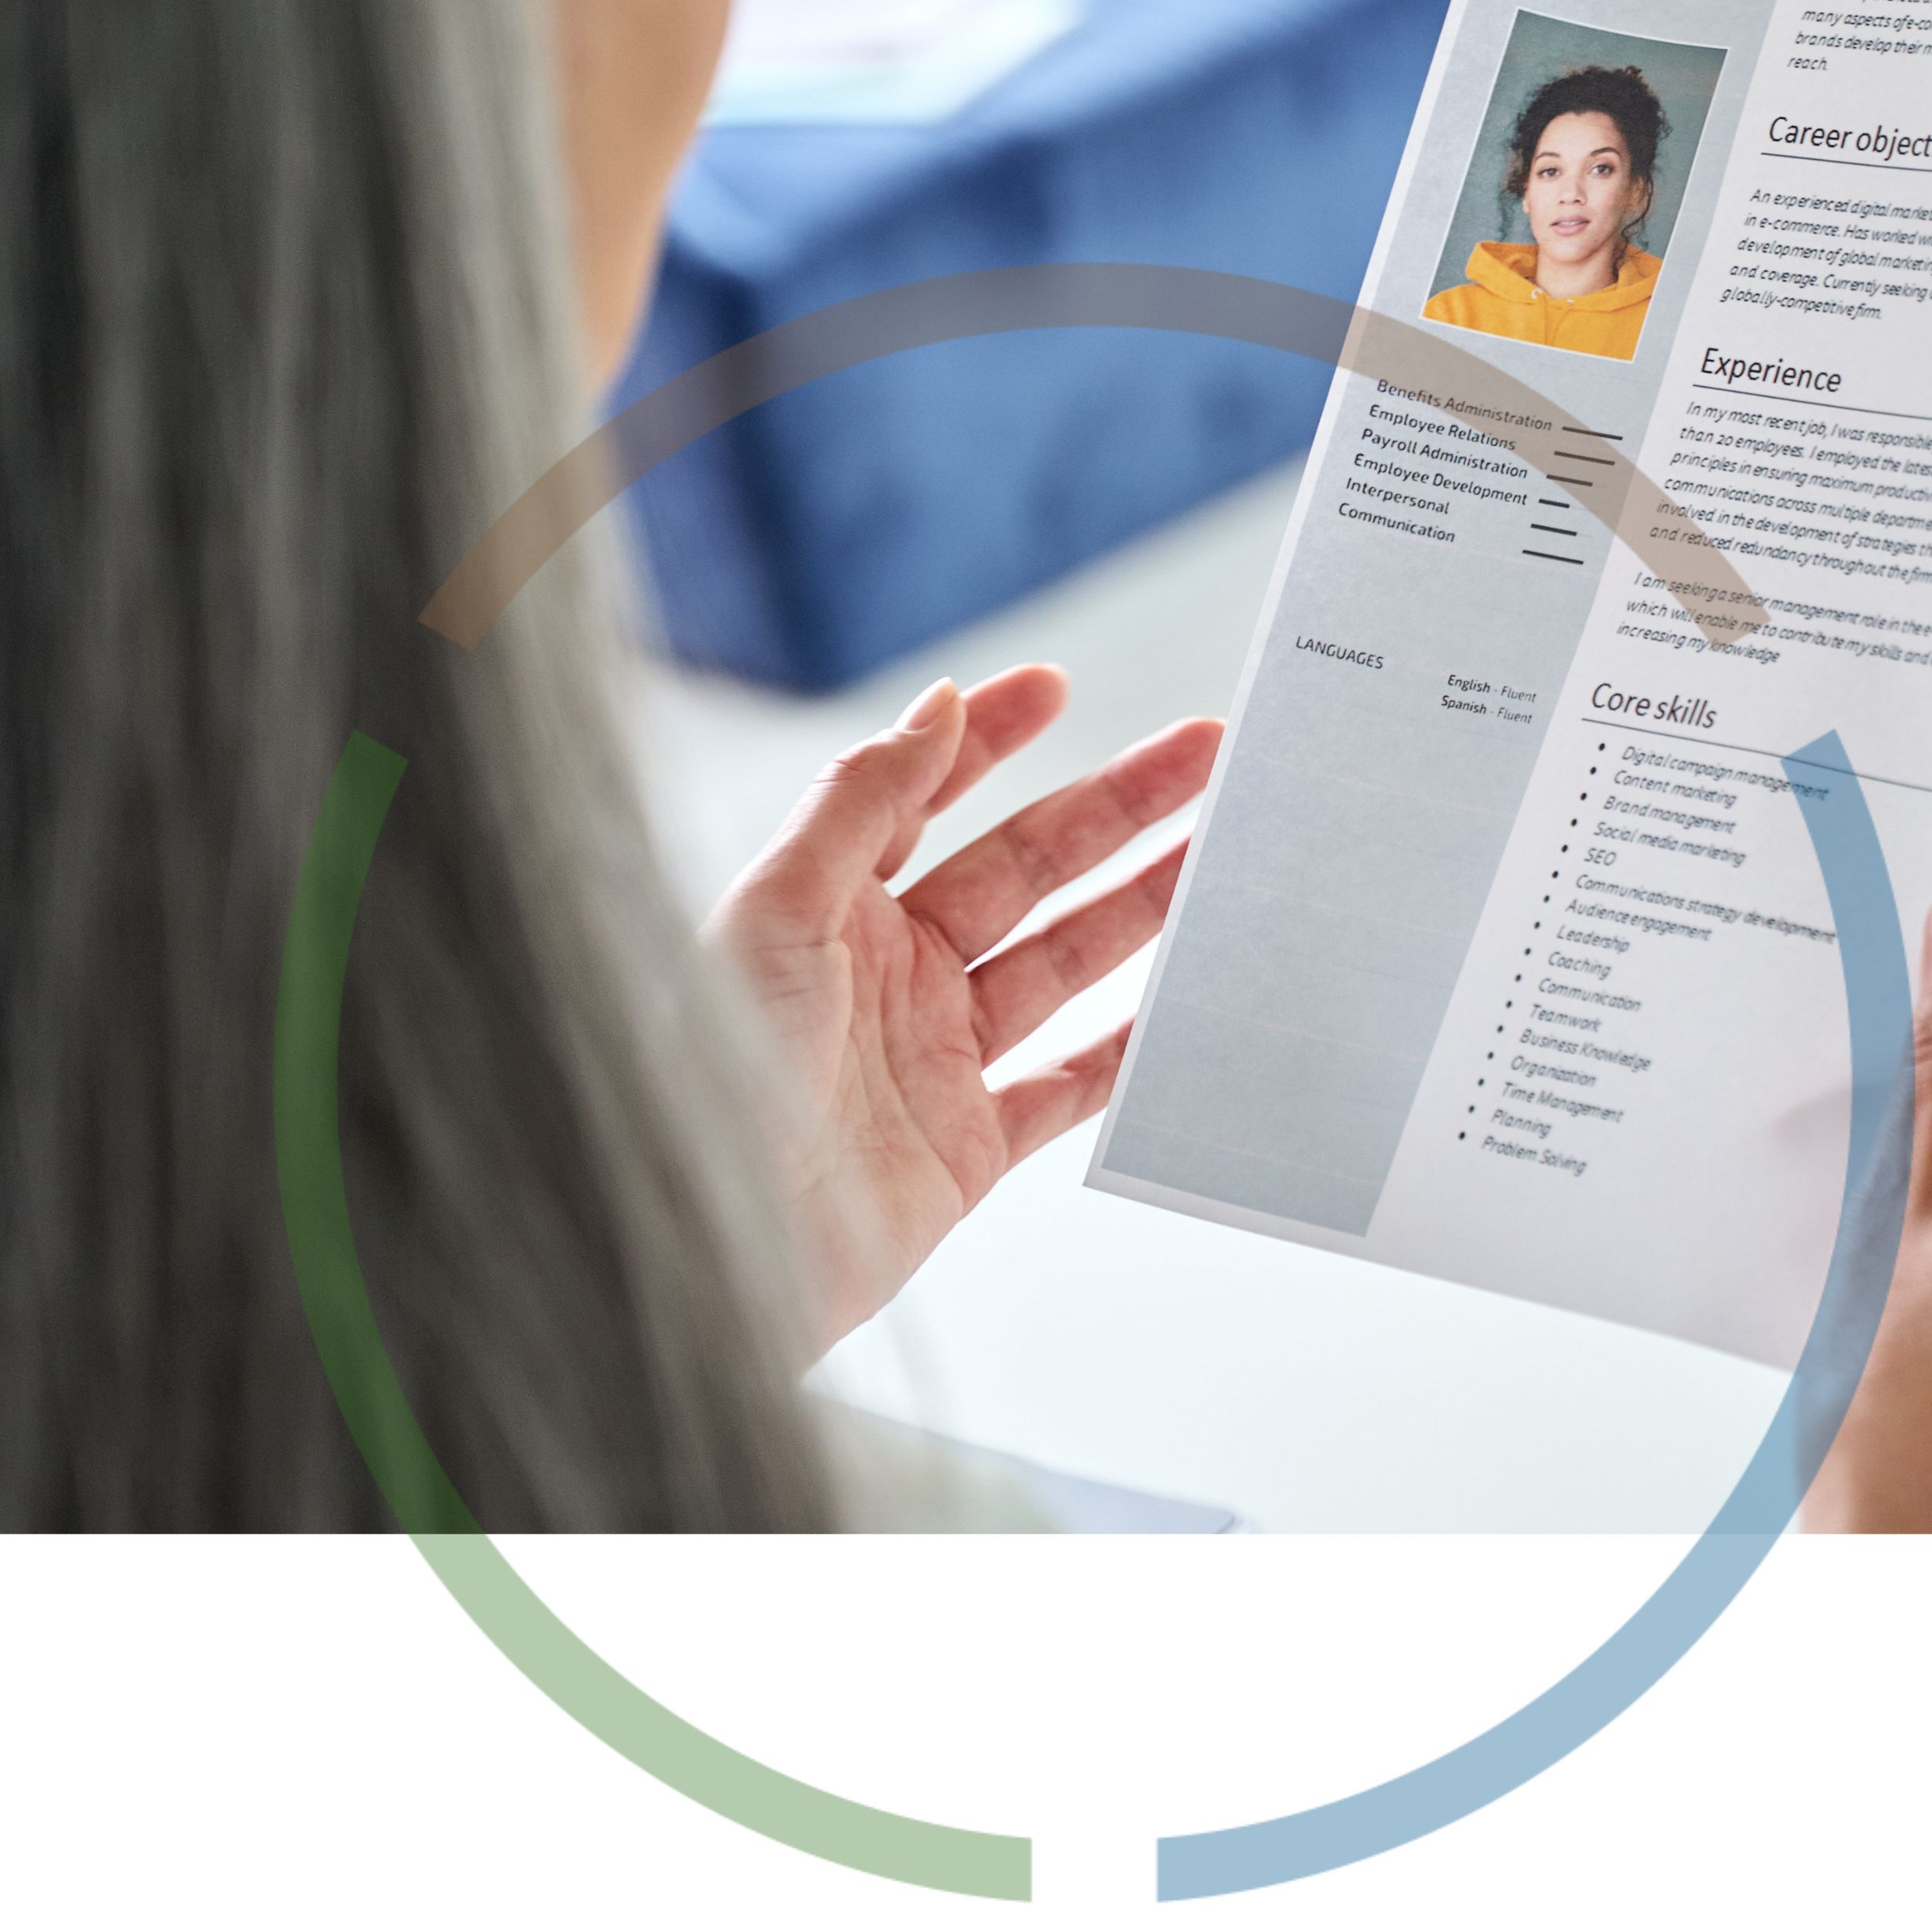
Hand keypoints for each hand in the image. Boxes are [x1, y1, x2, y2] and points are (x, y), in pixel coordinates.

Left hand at [712, 666, 1220, 1344]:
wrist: (710, 1244)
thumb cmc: (709, 1077)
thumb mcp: (774, 911)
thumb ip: (858, 801)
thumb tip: (937, 705)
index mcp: (830, 909)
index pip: (924, 799)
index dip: (990, 740)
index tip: (1057, 686)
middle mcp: (887, 975)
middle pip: (1022, 869)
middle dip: (1113, 806)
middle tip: (1203, 754)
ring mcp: (932, 1060)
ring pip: (1063, 963)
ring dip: (1143, 906)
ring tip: (1222, 852)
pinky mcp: (965, 1150)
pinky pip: (1067, 1088)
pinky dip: (1130, 1051)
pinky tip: (1186, 1006)